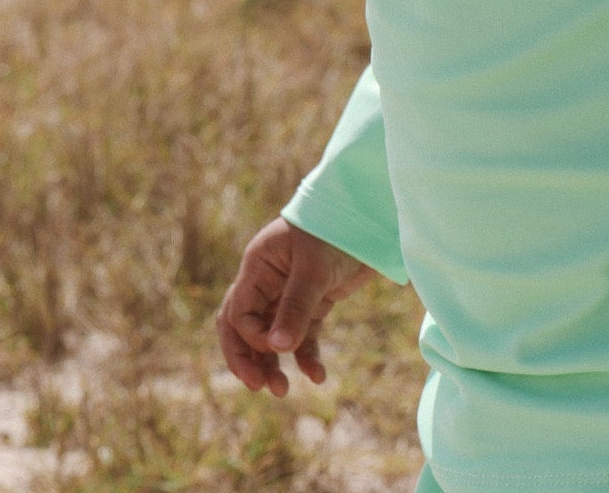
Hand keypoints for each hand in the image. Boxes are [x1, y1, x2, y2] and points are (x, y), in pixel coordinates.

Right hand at [215, 217, 374, 396]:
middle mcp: (267, 281)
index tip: (277, 348)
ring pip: (271, 336)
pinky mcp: (314, 302)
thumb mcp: (314, 269)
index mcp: (258, 266)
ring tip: (283, 391)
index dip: (251, 337)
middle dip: (248, 358)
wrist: (370, 217)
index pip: (238, 312)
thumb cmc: (335, 231)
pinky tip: (318, 376)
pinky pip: (301, 335)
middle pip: (243, 327)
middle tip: (261, 386)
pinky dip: (305, 355)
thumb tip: (276, 348)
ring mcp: (289, 293)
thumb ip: (295, 307)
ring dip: (274, 363)